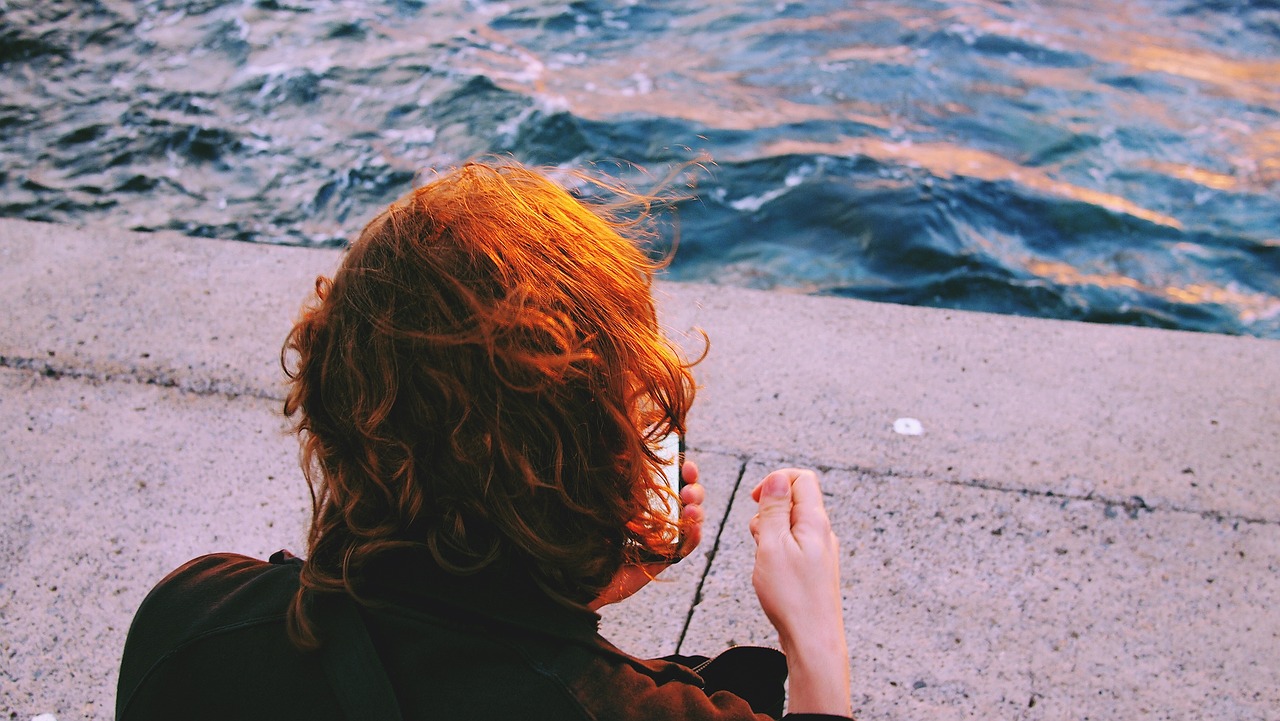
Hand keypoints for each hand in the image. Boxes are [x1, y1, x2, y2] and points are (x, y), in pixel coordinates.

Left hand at [589, 461, 704, 610]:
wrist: (577, 570)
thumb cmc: (584, 529)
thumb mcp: (603, 500)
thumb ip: (618, 482)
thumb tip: (627, 452)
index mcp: (646, 500)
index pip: (673, 482)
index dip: (684, 472)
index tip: (686, 463)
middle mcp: (659, 517)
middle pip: (688, 500)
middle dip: (694, 491)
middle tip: (688, 490)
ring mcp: (663, 537)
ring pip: (691, 522)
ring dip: (696, 513)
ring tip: (689, 509)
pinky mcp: (662, 559)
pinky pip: (685, 548)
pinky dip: (693, 537)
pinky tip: (695, 528)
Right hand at [750, 468, 850, 715]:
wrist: (813, 640)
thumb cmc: (791, 596)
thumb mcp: (772, 545)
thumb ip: (774, 509)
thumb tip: (777, 478)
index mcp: (815, 521)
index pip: (801, 478)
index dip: (775, 481)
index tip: (754, 500)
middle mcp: (822, 533)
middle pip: (794, 501)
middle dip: (768, 512)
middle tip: (759, 538)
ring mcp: (820, 551)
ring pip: (790, 526)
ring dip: (770, 534)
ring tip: (765, 560)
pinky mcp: (815, 569)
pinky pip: (793, 547)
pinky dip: (777, 552)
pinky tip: (771, 574)